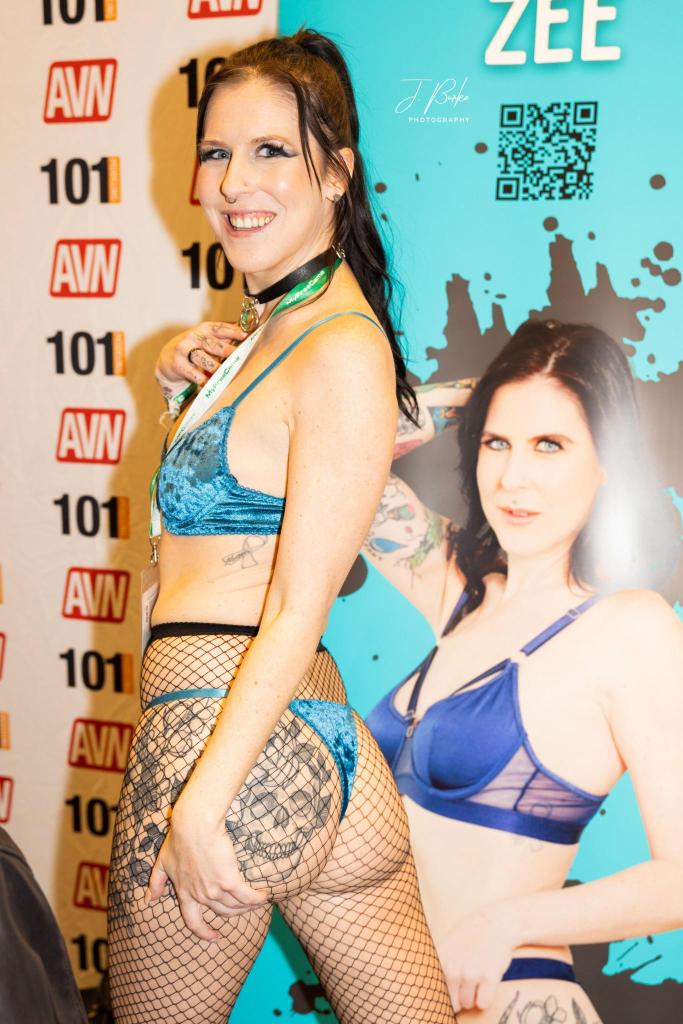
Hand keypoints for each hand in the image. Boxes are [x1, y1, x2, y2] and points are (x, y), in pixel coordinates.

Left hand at [147, 804, 268, 940]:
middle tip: (242, 909)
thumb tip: (147, 901)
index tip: (213, 937)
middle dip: (233, 913)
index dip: (203, 932)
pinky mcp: (229, 880)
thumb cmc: (178, 839)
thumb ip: (155, 883)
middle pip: (221, 913)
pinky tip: (263, 896)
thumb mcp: (162, 863)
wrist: (194, 825)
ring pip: (235, 906)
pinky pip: (247, 897)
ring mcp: (214, 890)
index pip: (193, 922)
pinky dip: (256, 899)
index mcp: (184, 893)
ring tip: (256, 900)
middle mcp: (200, 896)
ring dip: (246, 906)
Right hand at [155, 320, 247, 392]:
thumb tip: (248, 333)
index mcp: (204, 329)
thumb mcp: (207, 339)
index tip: (245, 336)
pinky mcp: (177, 364)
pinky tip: (209, 383)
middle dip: (227, 350)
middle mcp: (193, 336)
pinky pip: (192, 373)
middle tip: (239, 356)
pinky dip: (202, 379)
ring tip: (226, 374)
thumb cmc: (194, 349)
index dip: (232, 331)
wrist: (168, 360)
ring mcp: (183, 349)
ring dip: (215, 367)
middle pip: (213, 344)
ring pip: (203, 359)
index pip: (220, 328)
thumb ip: (225, 337)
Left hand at [440, 907, 517, 1012]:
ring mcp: (471, 974)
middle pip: (454, 1003)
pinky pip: (484, 1004)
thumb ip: (438, 967)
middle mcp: (453, 970)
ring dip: (474, 997)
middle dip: (461, 998)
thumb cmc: (470, 935)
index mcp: (441, 962)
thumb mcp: (447, 946)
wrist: (493, 922)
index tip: (450, 993)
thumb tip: (430, 989)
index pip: (435, 993)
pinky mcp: (488, 977)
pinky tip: (487, 985)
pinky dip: (486, 999)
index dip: (444, 997)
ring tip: (478, 980)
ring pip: (468, 1004)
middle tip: (468, 983)